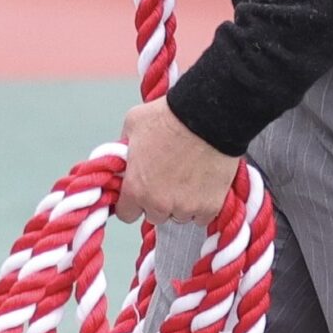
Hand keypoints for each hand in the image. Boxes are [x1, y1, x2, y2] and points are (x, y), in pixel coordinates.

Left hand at [114, 99, 237, 226]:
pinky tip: (205, 184)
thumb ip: (124, 146)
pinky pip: (203, 217)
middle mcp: (159, 203)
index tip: (141, 193)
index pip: (126, 214)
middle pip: (155, 215)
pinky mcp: (210, 207)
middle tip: (169, 179)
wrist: (210, 115)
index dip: (133, 202)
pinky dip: (204, 204)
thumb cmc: (172, 116)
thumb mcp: (134, 124)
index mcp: (136, 188)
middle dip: (160, 201)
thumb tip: (122, 156)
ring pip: (180, 216)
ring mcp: (186, 207)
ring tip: (190, 178)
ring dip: (182, 203)